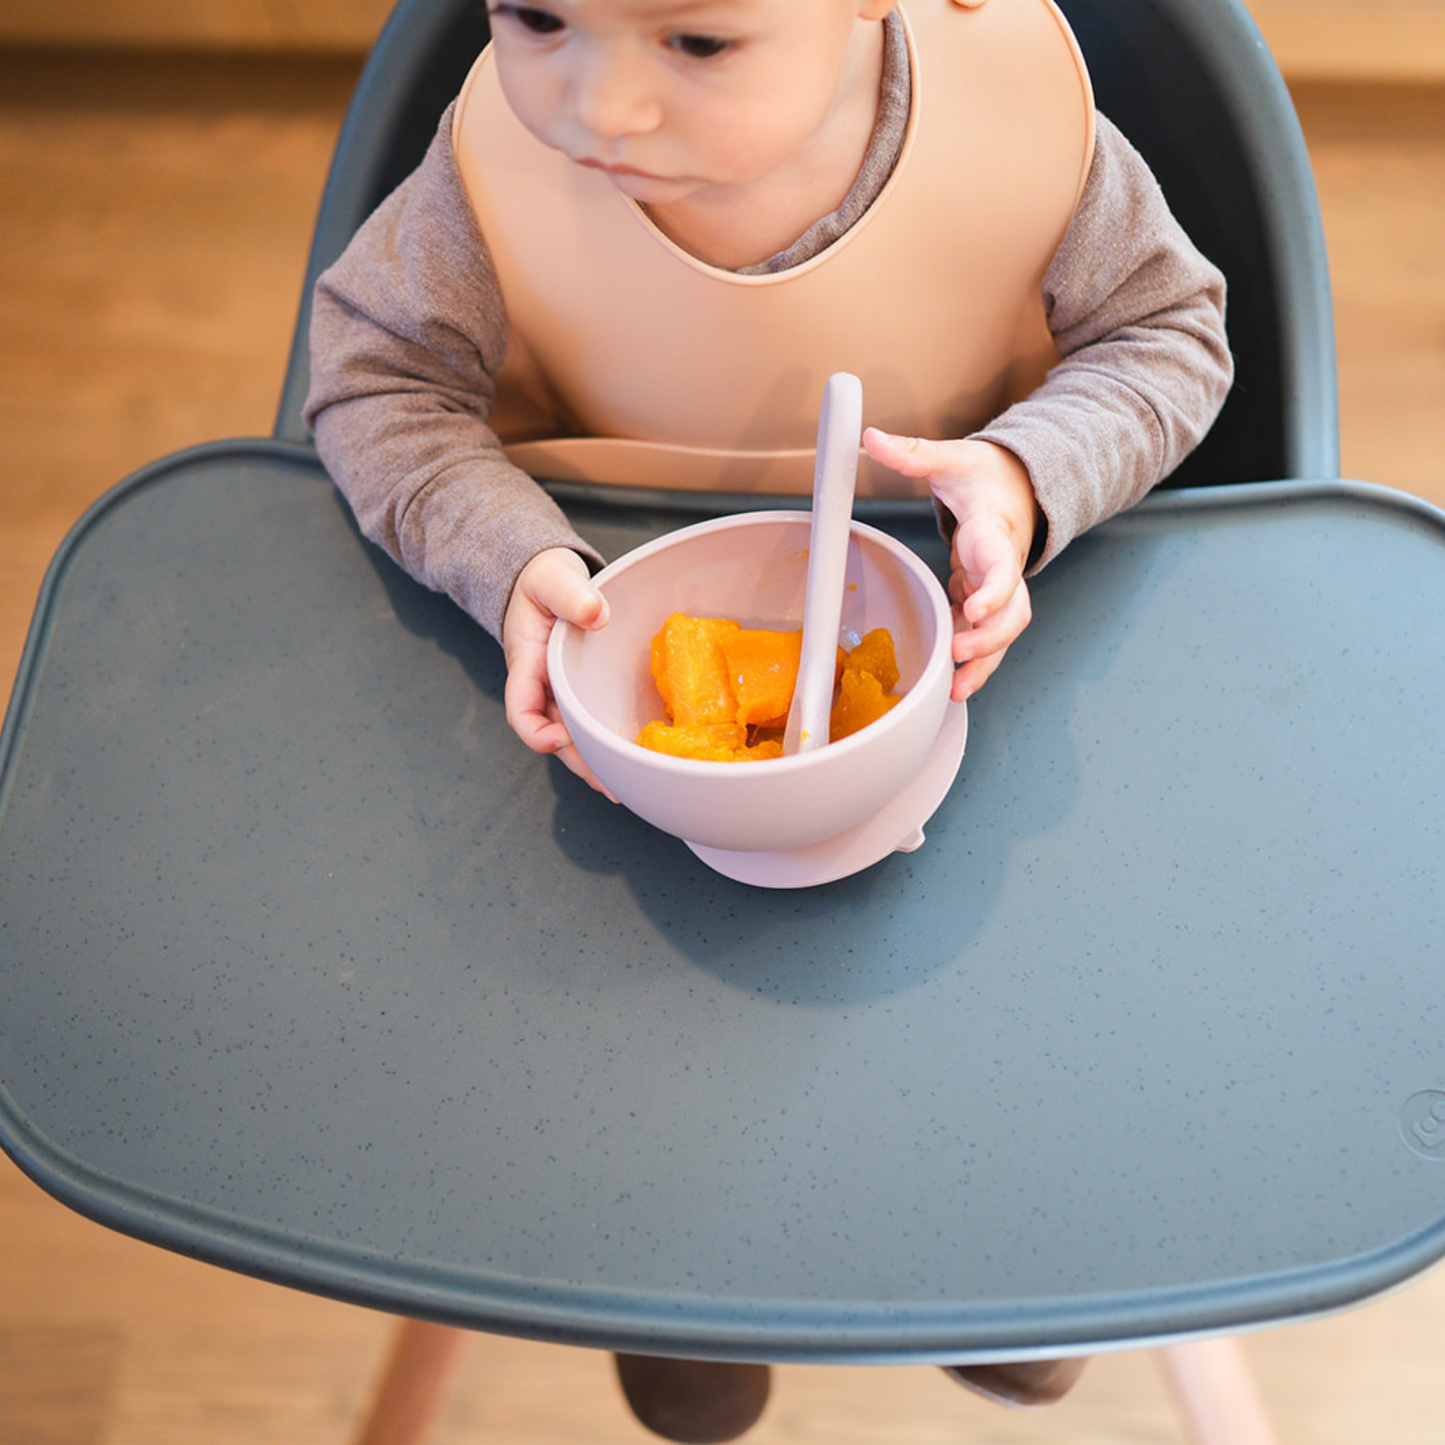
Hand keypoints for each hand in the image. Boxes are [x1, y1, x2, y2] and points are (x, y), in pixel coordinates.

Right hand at [502, 548, 614, 795]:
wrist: (547, 581)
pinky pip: (590, 721)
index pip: (521, 708)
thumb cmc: (543, 581)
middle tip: (608, 785)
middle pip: (552, 735)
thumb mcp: (552, 578)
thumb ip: (570, 594)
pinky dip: (605, 742)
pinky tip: (630, 757)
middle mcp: (543, 686)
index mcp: (528, 663)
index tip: (558, 738)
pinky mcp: (582, 691)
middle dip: (579, 762)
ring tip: (622, 786)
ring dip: (594, 762)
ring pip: (573, 736)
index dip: (536, 731)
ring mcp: (561, 693)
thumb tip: (596, 614)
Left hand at [863, 429, 1039, 701]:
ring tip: (957, 690)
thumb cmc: (988, 476)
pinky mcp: (982, 598)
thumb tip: (871, 438)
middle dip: (989, 640)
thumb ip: (913, 452)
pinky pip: (981, 634)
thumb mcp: (952, 459)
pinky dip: (970, 657)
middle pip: (1011, 613)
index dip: (994, 591)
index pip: (1004, 568)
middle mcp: (1002, 568)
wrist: (1016, 485)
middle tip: (958, 656)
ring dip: (983, 662)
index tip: (975, 608)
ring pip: (1000, 633)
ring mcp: (996, 588)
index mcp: (997, 535)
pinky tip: (950, 680)